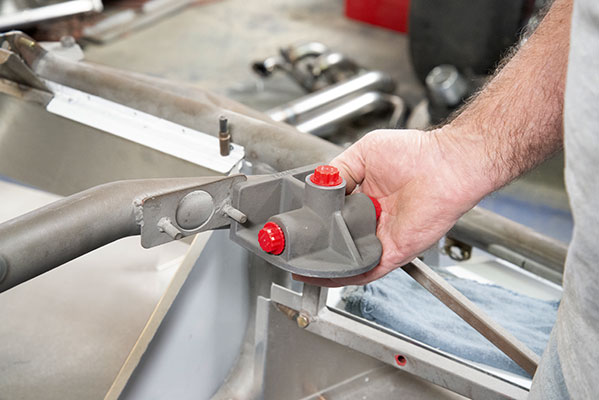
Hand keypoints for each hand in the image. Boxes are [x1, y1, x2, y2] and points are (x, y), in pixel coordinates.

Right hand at [294, 128, 488, 286]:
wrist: (446, 166)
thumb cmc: (416, 154)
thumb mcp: (364, 153)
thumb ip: (338, 171)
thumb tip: (316, 187)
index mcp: (365, 198)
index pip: (333, 216)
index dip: (314, 221)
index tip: (294, 224)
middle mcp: (372, 221)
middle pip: (337, 239)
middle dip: (314, 245)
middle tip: (289, 247)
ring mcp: (381, 238)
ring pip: (347, 259)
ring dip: (323, 263)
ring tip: (297, 263)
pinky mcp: (392, 253)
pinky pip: (364, 271)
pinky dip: (341, 275)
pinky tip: (320, 274)